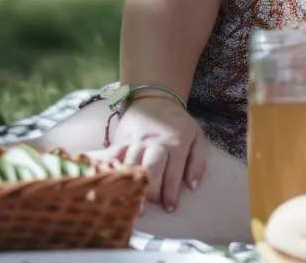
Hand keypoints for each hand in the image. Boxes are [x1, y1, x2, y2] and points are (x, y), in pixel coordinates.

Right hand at [103, 95, 206, 211]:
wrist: (154, 98)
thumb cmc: (178, 123)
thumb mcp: (197, 136)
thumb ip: (198, 161)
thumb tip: (192, 186)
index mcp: (176, 143)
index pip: (173, 173)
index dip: (170, 194)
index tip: (170, 208)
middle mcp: (154, 142)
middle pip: (150, 170)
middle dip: (151, 192)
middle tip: (151, 206)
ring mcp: (135, 141)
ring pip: (131, 166)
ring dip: (131, 186)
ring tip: (132, 202)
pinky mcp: (120, 140)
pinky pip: (112, 157)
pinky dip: (110, 171)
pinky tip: (108, 184)